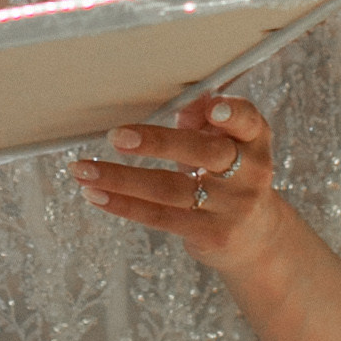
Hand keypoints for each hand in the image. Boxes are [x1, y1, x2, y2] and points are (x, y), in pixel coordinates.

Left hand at [71, 93, 279, 277]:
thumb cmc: (230, 177)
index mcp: (254, 141)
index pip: (248, 121)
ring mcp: (231, 207)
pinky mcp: (211, 234)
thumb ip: (204, 121)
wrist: (257, 238)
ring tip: (84, 169)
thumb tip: (187, 102)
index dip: (232, 113)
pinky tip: (95, 193)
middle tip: (116, 136)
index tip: (210, 107)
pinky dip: (123, 204)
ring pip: (170, 189)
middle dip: (158, 143)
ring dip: (121, 179)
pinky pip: (160, 217)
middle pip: (202, 154)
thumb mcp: (225, 145)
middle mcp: (250, 173)